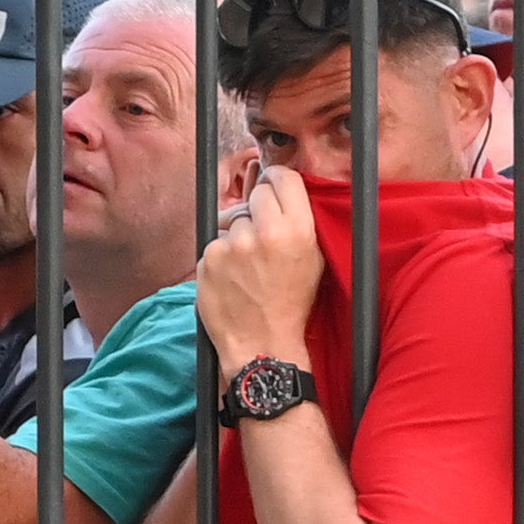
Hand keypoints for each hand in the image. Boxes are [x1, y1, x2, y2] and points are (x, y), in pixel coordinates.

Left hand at [195, 166, 323, 369]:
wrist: (262, 345)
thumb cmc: (290, 305)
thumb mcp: (313, 260)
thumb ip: (300, 221)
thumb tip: (281, 186)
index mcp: (298, 230)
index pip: (282, 178)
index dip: (276, 182)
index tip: (272, 191)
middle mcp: (266, 232)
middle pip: (256, 194)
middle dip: (257, 210)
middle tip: (261, 237)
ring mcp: (234, 245)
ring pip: (233, 220)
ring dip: (237, 236)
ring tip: (247, 267)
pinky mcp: (209, 258)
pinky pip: (215, 243)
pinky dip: (221, 257)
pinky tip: (232, 278)